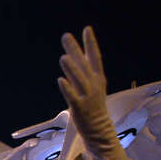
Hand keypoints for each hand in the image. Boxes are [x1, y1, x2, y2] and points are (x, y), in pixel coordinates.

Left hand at [57, 26, 113, 142]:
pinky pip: (73, 97)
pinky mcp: (79, 109)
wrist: (100, 130)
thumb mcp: (92, 87)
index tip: (87, 29)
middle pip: (84, 64)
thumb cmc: (93, 108)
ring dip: (71, 68)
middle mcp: (94, 85)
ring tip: (63, 57)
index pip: (95, 57)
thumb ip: (82, 73)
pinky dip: (67, 88)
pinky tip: (61, 80)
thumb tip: (73, 57)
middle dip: (75, 50)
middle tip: (65, 36)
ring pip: (79, 80)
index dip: (91, 43)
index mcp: (98, 79)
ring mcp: (87, 97)